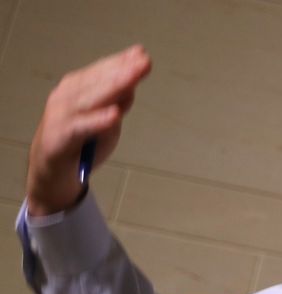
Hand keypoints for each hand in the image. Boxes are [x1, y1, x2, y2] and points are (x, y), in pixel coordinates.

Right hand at [26, 45, 151, 216]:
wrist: (55, 170)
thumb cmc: (83, 141)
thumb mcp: (107, 121)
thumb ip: (118, 104)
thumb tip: (132, 86)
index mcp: (77, 88)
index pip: (102, 71)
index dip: (121, 62)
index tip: (142, 53)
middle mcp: (67, 96)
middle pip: (98, 81)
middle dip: (122, 71)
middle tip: (144, 62)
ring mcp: (62, 115)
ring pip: (90, 98)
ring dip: (113, 87)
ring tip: (132, 78)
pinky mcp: (60, 136)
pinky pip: (82, 127)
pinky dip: (98, 121)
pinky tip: (114, 115)